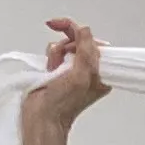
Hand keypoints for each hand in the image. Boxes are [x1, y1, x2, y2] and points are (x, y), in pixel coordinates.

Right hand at [30, 18, 114, 132]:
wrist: (42, 117)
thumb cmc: (64, 103)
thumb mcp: (81, 74)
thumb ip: (86, 50)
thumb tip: (83, 29)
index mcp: (101, 71)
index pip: (94, 42)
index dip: (80, 34)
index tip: (64, 27)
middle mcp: (89, 69)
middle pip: (78, 40)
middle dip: (66, 46)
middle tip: (60, 59)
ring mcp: (73, 69)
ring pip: (64, 45)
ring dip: (56, 54)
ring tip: (54, 69)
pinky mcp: (58, 70)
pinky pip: (54, 52)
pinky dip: (51, 58)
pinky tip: (49, 70)